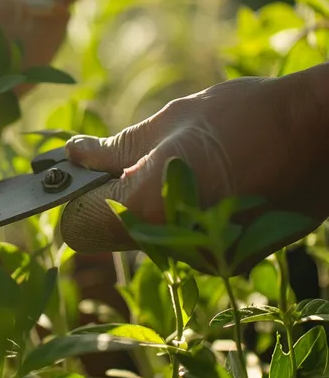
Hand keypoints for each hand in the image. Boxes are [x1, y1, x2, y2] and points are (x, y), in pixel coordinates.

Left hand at [61, 72, 327, 269]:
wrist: (326, 135)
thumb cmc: (248, 116)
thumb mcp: (172, 121)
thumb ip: (116, 148)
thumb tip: (74, 154)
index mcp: (150, 210)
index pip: (77, 227)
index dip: (74, 198)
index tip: (83, 173)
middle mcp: (176, 248)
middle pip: (113, 235)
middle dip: (113, 199)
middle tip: (136, 160)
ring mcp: (208, 260)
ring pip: (150, 238)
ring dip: (152, 205)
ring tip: (187, 165)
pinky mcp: (234, 260)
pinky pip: (186, 241)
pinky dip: (185, 215)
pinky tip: (213, 182)